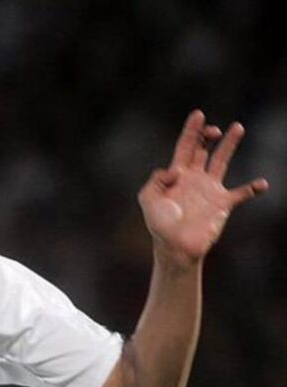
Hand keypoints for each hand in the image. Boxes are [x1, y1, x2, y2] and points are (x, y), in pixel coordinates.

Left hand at [138, 110, 268, 265]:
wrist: (175, 247)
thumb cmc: (160, 226)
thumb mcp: (147, 200)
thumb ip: (155, 181)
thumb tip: (173, 171)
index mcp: (176, 175)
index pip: (185, 146)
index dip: (191, 131)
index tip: (198, 114)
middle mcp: (194, 178)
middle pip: (203, 149)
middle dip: (208, 135)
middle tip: (214, 130)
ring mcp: (210, 189)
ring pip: (222, 161)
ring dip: (229, 145)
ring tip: (238, 127)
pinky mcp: (223, 204)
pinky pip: (242, 193)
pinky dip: (253, 188)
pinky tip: (262, 184)